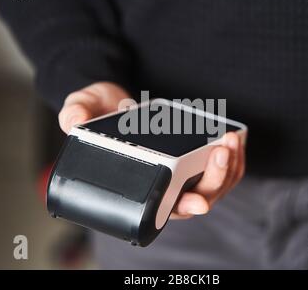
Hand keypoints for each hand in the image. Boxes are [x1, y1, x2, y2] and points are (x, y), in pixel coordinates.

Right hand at [58, 83, 245, 219]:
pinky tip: (233, 140)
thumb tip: (74, 121)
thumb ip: (76, 112)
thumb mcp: (83, 105)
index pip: (163, 205)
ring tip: (231, 139)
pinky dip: (233, 157)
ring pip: (217, 184)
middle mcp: (164, 182)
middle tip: (222, 148)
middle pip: (199, 196)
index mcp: (140, 182)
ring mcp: (182, 171)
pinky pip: (223, 166)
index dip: (183, 207)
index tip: (197, 202)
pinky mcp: (196, 156)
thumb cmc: (99, 111)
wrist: (113, 101)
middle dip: (217, 176)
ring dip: (230, 166)